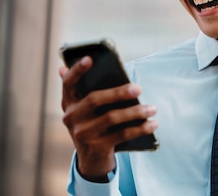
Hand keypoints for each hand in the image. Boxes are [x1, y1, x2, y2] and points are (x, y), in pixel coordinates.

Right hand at [59, 56, 157, 180]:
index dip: (77, 70)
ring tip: (152, 108)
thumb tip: (64, 66)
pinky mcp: (96, 147)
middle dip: (118, 93)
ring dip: (135, 112)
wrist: (91, 159)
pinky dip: (140, 128)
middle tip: (138, 88)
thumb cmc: (92, 125)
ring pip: (111, 117)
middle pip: (94, 99)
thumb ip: (82, 90)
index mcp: (68, 103)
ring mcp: (82, 133)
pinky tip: (152, 124)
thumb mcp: (84, 109)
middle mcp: (71, 117)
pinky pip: (122, 134)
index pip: (68, 83)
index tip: (90, 58)